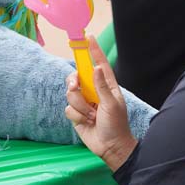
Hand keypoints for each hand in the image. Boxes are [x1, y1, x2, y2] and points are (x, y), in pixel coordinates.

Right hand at [64, 37, 136, 171]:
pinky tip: (86, 122)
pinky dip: (77, 116)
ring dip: (80, 106)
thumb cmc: (117, 125)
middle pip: (77, 76)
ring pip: (70, 93)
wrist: (110, 147)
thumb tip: (95, 68)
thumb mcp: (112, 105)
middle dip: (74, 82)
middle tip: (76, 87)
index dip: (93, 50)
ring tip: (91, 115)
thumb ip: (101, 87)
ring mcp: (84, 101)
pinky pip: (68, 108)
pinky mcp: (76, 113)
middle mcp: (93, 90)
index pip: (99, 63)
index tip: (88, 37)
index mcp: (106, 85)